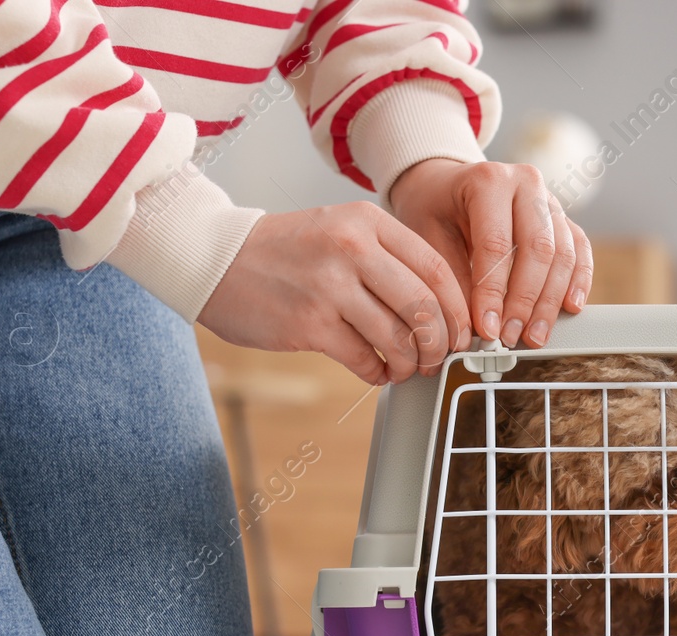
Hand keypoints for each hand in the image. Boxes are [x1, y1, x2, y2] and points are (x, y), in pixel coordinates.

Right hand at [198, 202, 470, 384]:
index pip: (437, 270)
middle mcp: (352, 249)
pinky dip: (379, 374)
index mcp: (367, 221)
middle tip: (438, 358)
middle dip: (440, 344)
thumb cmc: (284, 251)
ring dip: (410, 363)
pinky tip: (377, 372)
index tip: (462, 331)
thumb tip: (440, 309)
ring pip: (398, 339)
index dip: (458, 310)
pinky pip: (364, 360)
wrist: (214, 258)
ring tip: (406, 368)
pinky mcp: (309, 324)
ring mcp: (330, 287)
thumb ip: (388, 259)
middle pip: (424, 308)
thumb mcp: (340, 231)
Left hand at [390, 158, 592, 347]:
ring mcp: (550, 199)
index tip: (488, 328)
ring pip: (563, 254)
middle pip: (538, 249)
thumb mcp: (430, 238)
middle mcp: (526, 184)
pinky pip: (580, 250)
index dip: (493, 293)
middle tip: (511, 336)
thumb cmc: (435, 208)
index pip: (497, 244)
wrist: (446, 184)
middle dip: (526, 301)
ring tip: (534, 334)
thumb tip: (474, 328)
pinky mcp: (562, 218)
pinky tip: (569, 308)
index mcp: (488, 181)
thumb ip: (454, 279)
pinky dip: (579, 281)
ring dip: (551, 300)